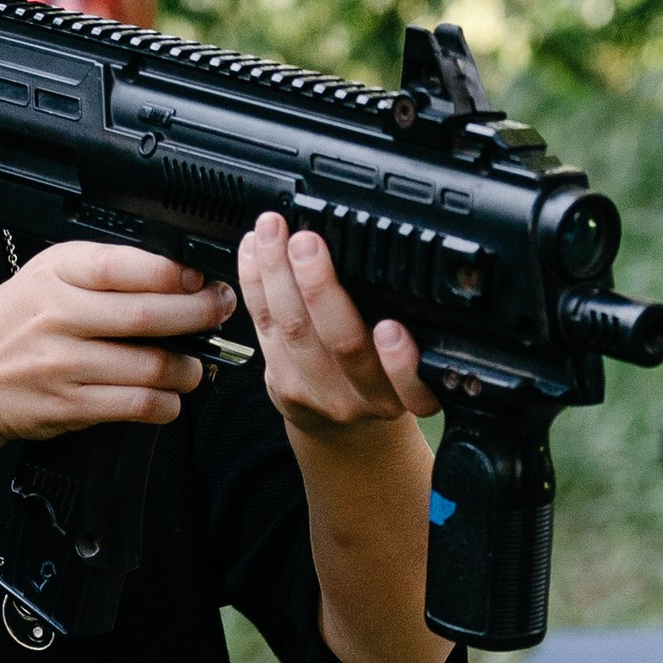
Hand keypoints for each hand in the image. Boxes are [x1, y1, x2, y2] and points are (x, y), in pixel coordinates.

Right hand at [0, 239, 235, 447]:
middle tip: (218, 312)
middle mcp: (58, 316)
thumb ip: (103, 272)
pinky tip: (169, 398)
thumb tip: (176, 274)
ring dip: (186, 369)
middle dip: (197, 315)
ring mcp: (62, 364)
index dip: (173, 273)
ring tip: (193, 366)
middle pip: (146, 316)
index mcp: (57, 274)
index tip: (202, 278)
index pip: (124, 267)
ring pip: (148, 366)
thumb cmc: (14, 325)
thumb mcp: (47, 276)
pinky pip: (133, 405)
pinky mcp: (69, 405)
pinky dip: (164, 404)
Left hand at [234, 213, 437, 435]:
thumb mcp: (404, 365)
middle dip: (320, 288)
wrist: (343, 431)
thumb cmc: (379, 379)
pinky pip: (264, 327)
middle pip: (342, 342)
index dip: (400, 361)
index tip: (391, 328)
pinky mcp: (281, 385)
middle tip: (308, 243)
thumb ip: (400, 325)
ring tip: (273, 231)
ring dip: (277, 273)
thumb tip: (391, 257)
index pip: (409, 383)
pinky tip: (254, 250)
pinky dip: (255, 282)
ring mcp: (317, 394)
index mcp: (403, 392)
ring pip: (293, 329)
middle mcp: (362, 397)